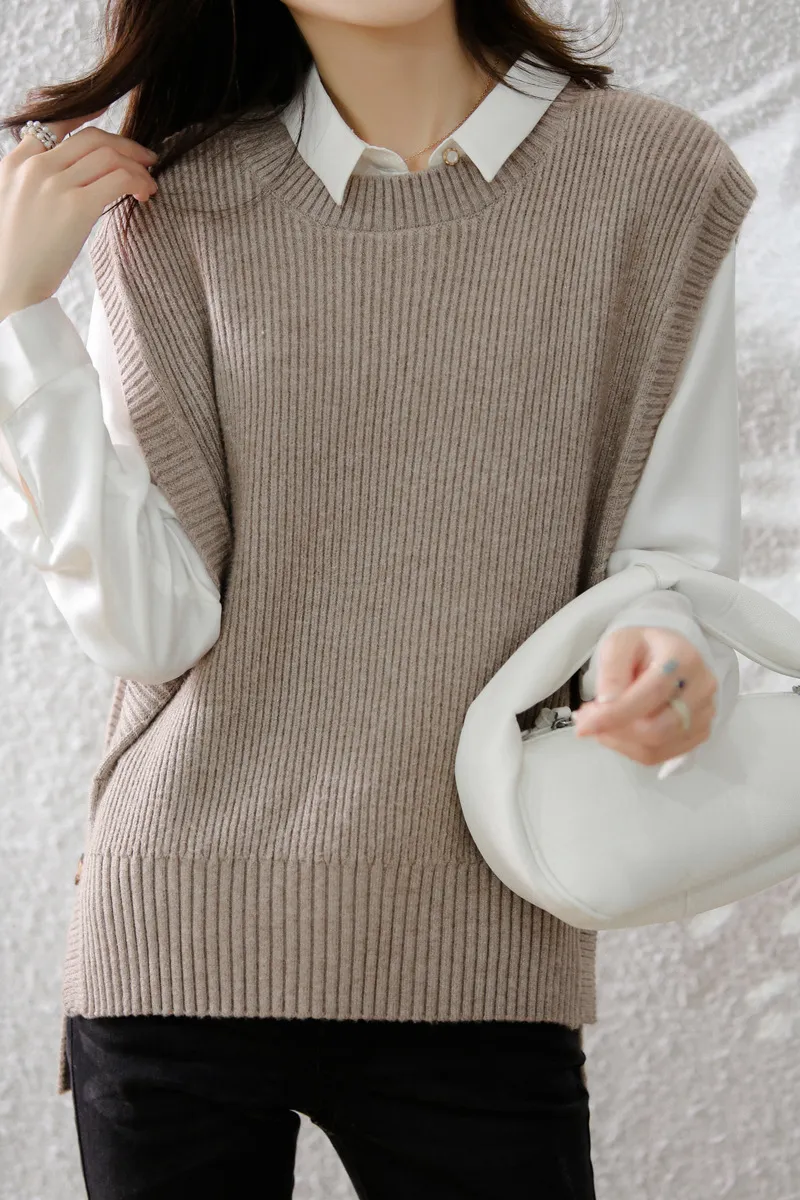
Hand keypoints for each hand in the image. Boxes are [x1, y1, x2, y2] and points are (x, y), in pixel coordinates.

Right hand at [0, 109, 158, 321]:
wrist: (9, 283)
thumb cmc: (16, 253)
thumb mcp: (14, 201)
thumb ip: (35, 179)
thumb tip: (70, 173)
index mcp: (17, 162)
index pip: (55, 123)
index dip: (87, 113)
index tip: (110, 107)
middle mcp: (35, 167)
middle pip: (92, 138)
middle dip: (126, 145)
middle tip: (147, 160)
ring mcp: (55, 185)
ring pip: (110, 155)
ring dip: (138, 167)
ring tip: (149, 184)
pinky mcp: (76, 207)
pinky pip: (119, 179)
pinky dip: (138, 182)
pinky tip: (144, 195)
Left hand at [571, 626, 716, 765]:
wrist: (665, 655)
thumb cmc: (642, 648)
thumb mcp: (619, 644)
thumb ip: (612, 671)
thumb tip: (608, 703)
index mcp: (683, 658)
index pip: (652, 693)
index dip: (616, 713)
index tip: (585, 725)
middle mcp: (701, 687)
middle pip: (656, 728)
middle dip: (614, 730)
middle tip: (587, 718)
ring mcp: (704, 713)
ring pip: (655, 747)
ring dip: (618, 741)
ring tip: (600, 722)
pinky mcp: (699, 732)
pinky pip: (659, 755)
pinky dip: (630, 748)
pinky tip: (618, 730)